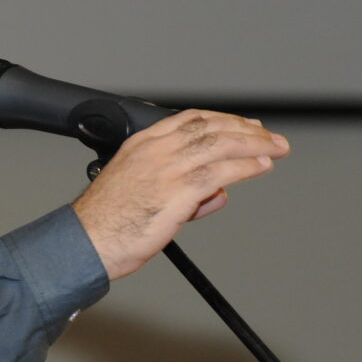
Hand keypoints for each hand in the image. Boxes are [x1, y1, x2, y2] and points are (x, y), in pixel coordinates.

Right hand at [72, 110, 288, 279]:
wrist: (86, 241)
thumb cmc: (106, 223)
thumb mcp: (138, 192)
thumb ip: (180, 190)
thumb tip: (215, 194)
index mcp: (142, 144)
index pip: (190, 119)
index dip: (223, 119)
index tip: (245, 124)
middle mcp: (155, 150)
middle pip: (210, 127)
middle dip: (245, 129)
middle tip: (269, 136)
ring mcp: (166, 168)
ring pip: (220, 144)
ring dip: (253, 144)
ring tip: (275, 149)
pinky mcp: (176, 191)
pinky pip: (220, 172)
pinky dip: (245, 167)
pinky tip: (261, 167)